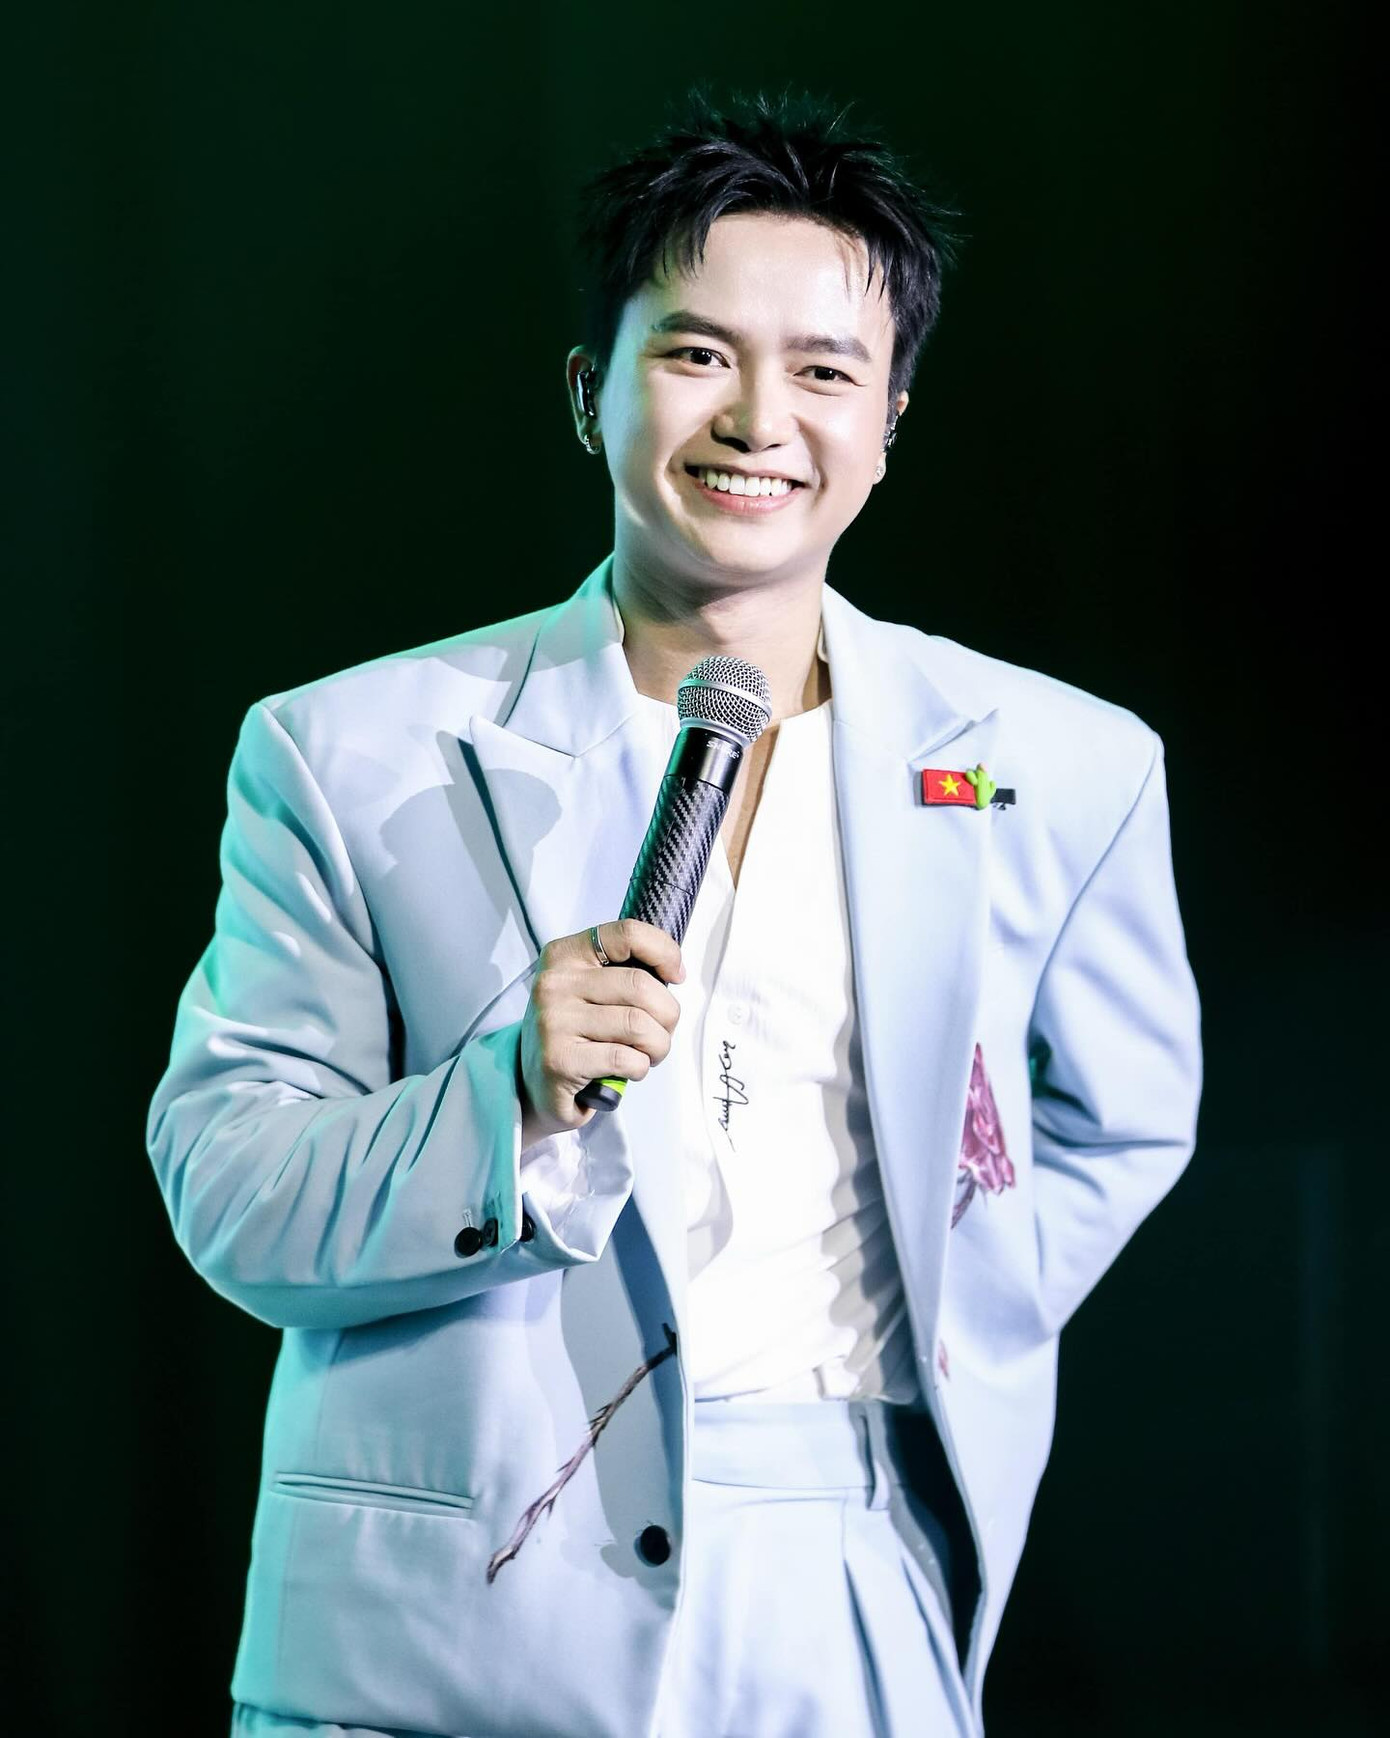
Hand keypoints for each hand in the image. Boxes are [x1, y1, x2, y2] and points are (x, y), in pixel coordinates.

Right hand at [518, 920, 684, 1149]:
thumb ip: (623, 971)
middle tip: (663, 1030)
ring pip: (638, 1024)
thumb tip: (673, 971)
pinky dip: (640, 1067)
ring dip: (658, 1045)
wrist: (535, 1084)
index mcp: (564, 955)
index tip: (675, 976)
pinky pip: (625, 1058)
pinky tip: (629, 1069)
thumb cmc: (576, 1032)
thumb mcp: (589, 989)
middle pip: (640, 985)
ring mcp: (553, 1021)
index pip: (626, 934)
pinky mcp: (559, 1060)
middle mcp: (554, 982)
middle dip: (668, 1014)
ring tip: (649, 1053)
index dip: (664, 953)